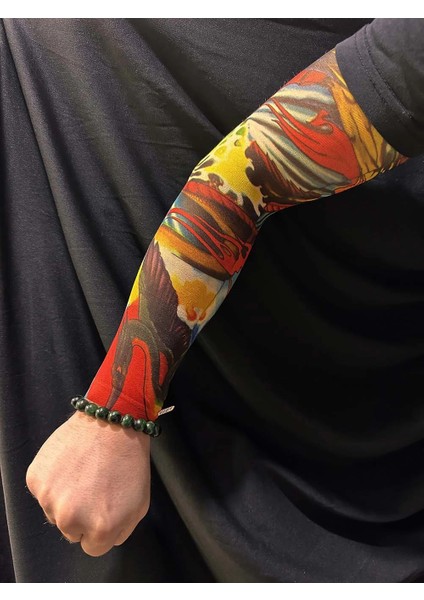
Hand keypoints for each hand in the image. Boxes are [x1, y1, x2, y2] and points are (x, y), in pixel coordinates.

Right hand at [26, 410, 150, 556]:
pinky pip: (43, 491)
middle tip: (95, 487)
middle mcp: (71, 519)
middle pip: (71, 532)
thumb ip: (120, 531)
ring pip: (54, 512)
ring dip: (65, 499)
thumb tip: (104, 540)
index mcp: (100, 528)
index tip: (103, 508)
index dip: (99, 528)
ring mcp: (50, 498)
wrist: (113, 420)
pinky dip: (53, 481)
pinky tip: (70, 463)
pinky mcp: (36, 479)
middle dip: (82, 515)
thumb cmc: (129, 460)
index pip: (92, 548)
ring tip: (83, 472)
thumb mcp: (139, 504)